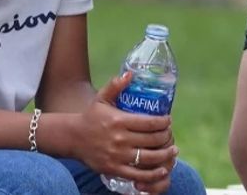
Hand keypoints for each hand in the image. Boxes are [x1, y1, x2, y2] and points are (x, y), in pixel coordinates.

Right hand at [72, 72, 178, 192]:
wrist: (73, 137)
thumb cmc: (91, 117)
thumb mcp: (101, 99)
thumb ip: (115, 85)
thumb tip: (130, 73)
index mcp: (119, 120)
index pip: (149, 122)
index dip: (164, 122)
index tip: (168, 120)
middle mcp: (120, 138)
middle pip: (152, 139)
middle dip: (166, 137)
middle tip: (170, 134)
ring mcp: (117, 155)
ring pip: (149, 157)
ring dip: (165, 154)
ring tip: (173, 150)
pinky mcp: (114, 168)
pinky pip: (138, 174)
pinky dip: (153, 174)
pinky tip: (162, 170)